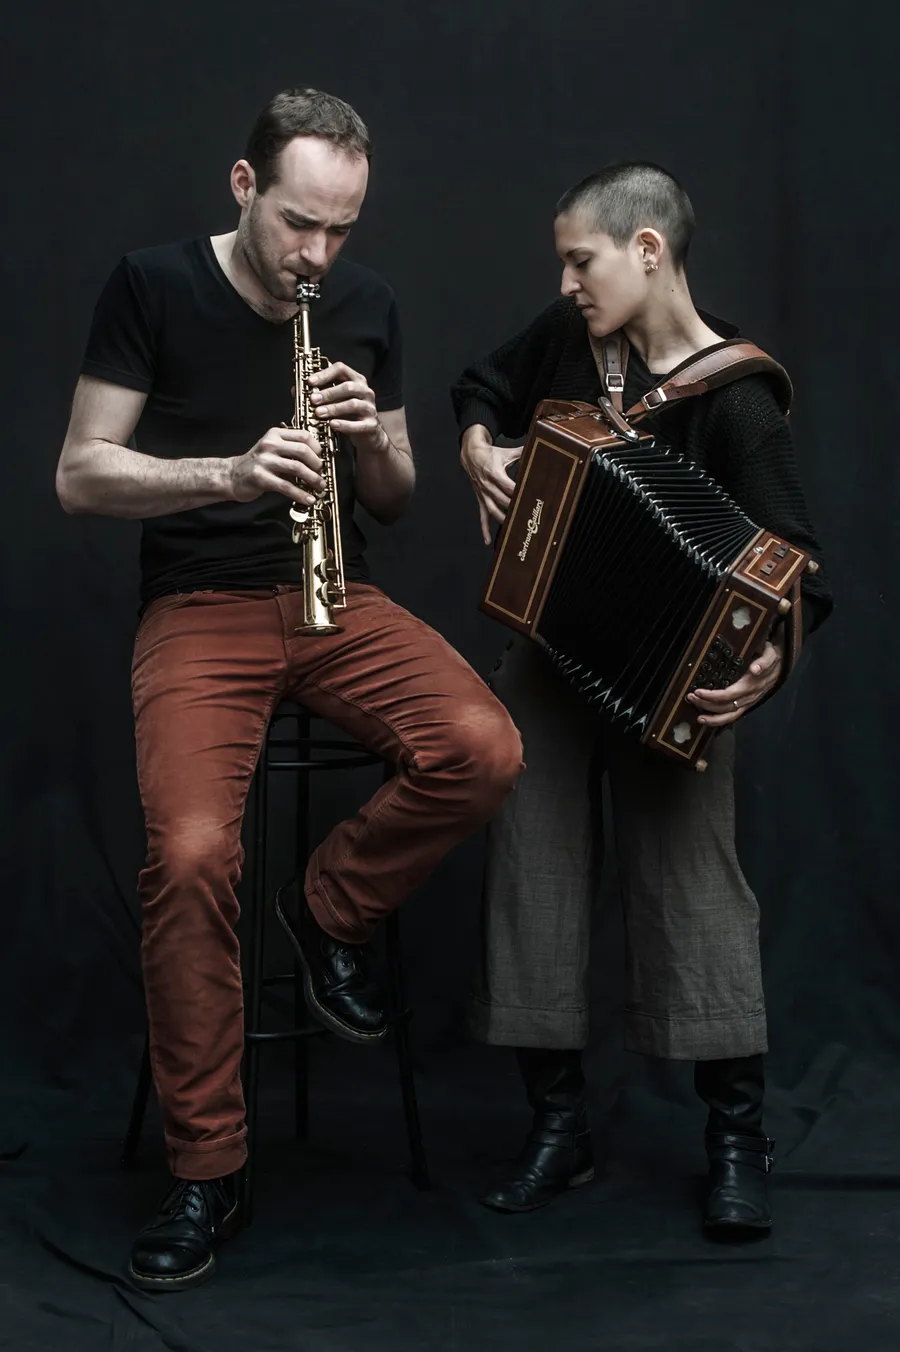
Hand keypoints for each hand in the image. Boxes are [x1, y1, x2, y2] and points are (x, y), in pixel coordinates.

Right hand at [229, 427, 322, 505]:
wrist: (232, 476)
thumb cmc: (258, 464)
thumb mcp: (273, 450)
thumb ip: (291, 451)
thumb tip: (317, 463)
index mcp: (275, 434)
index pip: (303, 435)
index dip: (317, 448)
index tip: (322, 459)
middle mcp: (270, 444)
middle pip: (302, 450)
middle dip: (317, 464)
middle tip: (321, 475)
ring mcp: (264, 460)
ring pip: (297, 468)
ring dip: (313, 480)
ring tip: (319, 487)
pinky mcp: (261, 477)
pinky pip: (286, 486)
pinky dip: (301, 494)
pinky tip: (309, 499)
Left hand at [308, 362, 383, 451]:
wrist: (368, 435)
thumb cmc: (349, 414)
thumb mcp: (334, 401)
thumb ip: (318, 394)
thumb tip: (295, 390)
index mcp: (356, 380)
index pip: (341, 369)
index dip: (325, 373)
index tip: (310, 381)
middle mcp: (365, 391)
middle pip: (348, 387)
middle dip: (328, 393)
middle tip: (312, 399)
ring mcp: (370, 408)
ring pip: (353, 405)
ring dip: (334, 408)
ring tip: (318, 413)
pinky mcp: (371, 425)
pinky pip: (358, 424)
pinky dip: (344, 425)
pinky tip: (332, 425)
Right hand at [461, 426, 523, 544]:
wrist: (470, 455)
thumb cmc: (491, 454)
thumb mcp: (506, 452)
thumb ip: (522, 452)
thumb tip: (537, 446)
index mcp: (494, 473)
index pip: (508, 486)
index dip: (518, 493)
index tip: (528, 498)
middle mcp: (487, 485)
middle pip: (502, 500)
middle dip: (514, 508)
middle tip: (527, 517)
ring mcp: (483, 494)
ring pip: (493, 510)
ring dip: (502, 520)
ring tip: (512, 528)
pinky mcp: (481, 500)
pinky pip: (482, 516)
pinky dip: (484, 529)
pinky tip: (487, 541)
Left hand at [688, 636, 784, 727]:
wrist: (780, 664)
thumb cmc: (771, 656)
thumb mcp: (770, 654)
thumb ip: (764, 661)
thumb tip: (755, 669)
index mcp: (751, 684)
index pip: (729, 694)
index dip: (713, 696)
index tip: (698, 691)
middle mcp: (749, 696)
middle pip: (725, 706)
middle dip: (706, 704)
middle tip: (690, 697)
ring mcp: (748, 702)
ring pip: (729, 715)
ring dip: (712, 717)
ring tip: (698, 717)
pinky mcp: (747, 704)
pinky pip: (733, 716)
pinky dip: (719, 720)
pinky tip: (707, 720)